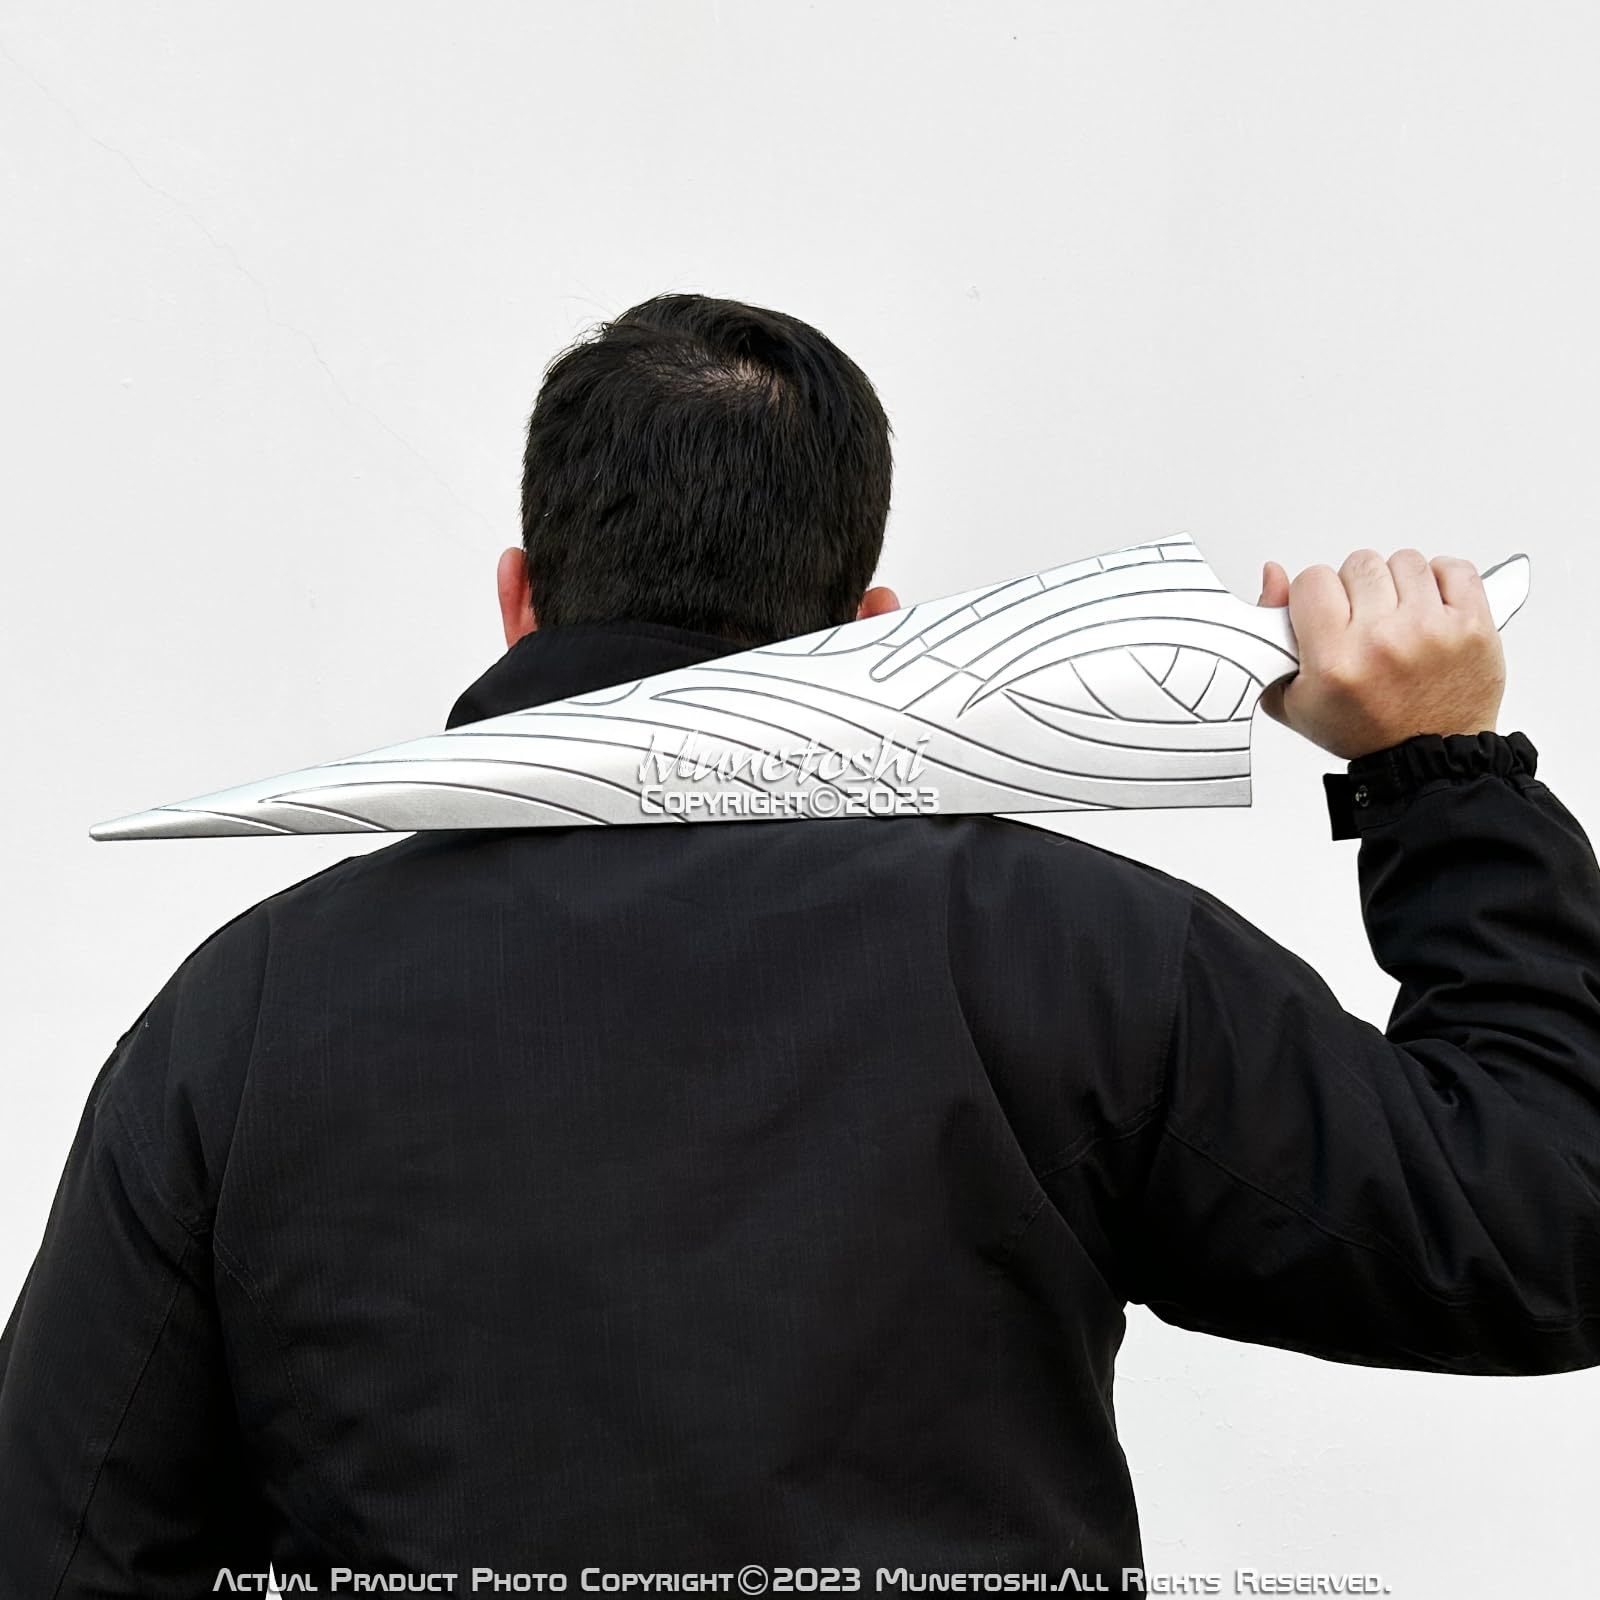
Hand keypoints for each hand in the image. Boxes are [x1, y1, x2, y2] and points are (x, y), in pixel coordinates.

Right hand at [1256, 549, 1505, 760]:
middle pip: (1360, 564)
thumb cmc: (1364, 730)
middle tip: (1364, 621)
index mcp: (1335, 660)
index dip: (1316, 594)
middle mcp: (1383, 640)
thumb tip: (1274, 575)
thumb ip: (1271, 636)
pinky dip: (1441, 580)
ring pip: (1404, 561)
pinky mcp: (1473, 625)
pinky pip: (1453, 567)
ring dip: (1398, 583)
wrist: (1429, 757)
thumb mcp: (1293, 699)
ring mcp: (1432, 629)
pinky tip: (1430, 607)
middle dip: (1357, 589)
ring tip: (1399, 617)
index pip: (1314, 579)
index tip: (1325, 614)